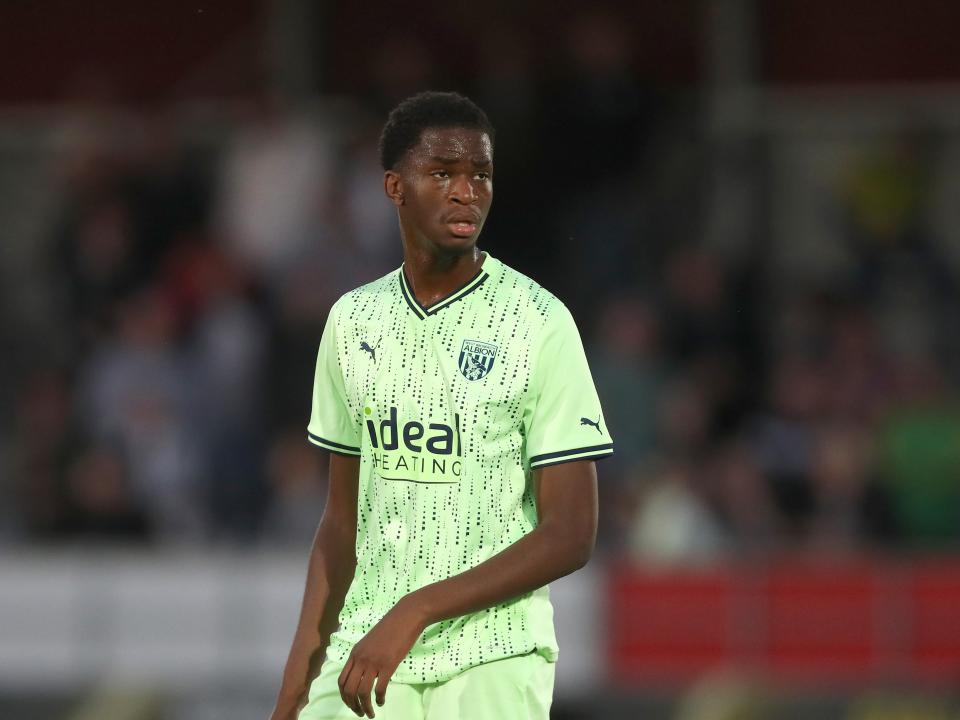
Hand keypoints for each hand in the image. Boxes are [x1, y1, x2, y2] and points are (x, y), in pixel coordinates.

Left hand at [337, 597, 425, 717]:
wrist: (406, 617)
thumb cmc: (390, 628)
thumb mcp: (370, 642)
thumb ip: (363, 656)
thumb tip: (362, 673)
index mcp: (355, 654)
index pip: (341, 681)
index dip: (344, 697)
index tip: (351, 704)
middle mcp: (361, 659)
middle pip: (349, 690)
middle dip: (352, 705)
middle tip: (360, 713)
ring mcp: (374, 662)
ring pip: (362, 692)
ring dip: (365, 707)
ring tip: (370, 713)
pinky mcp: (388, 665)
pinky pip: (379, 688)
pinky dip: (379, 699)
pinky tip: (381, 701)